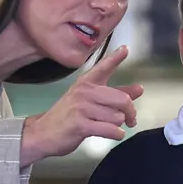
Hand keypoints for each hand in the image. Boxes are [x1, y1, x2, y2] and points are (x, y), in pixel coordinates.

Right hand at [20, 46, 143, 166]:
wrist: (43, 133)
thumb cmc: (69, 116)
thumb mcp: (89, 101)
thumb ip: (115, 95)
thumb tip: (139, 89)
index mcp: (86, 83)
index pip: (104, 67)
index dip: (116, 58)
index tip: (125, 49)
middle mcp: (85, 92)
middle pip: (123, 100)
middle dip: (131, 112)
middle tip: (131, 119)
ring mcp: (82, 108)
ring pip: (118, 117)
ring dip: (118, 125)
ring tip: (108, 126)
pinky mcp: (81, 125)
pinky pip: (111, 130)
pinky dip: (116, 134)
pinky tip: (113, 134)